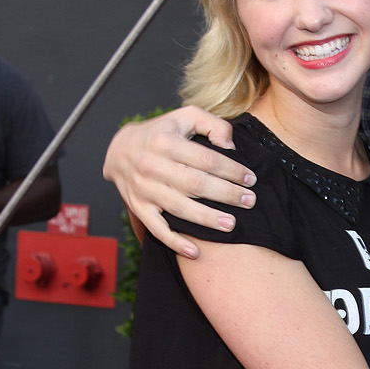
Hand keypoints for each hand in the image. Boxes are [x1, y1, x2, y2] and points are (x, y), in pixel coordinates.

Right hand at [102, 108, 255, 257]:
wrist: (119, 149)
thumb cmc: (161, 133)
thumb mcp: (185, 116)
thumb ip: (212, 124)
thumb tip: (230, 146)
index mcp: (166, 142)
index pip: (206, 159)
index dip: (231, 170)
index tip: (250, 179)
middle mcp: (152, 165)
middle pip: (196, 184)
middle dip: (226, 194)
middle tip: (249, 201)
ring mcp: (144, 189)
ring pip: (179, 208)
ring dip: (207, 219)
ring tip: (231, 225)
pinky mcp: (138, 207)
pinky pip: (157, 229)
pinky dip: (175, 242)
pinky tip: (195, 252)